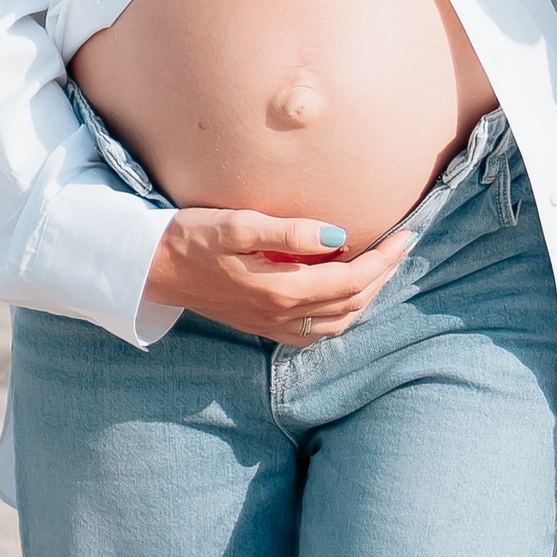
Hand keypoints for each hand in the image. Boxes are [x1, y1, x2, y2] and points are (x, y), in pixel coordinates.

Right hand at [143, 206, 411, 342]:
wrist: (152, 268)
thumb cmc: (192, 237)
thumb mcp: (238, 224)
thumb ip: (288, 232)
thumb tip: (338, 236)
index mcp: (280, 290)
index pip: (350, 281)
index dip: (383, 261)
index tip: (405, 236)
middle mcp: (280, 315)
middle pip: (350, 305)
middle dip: (382, 277)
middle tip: (402, 246)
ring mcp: (270, 325)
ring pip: (337, 324)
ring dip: (366, 298)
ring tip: (382, 267)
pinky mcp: (261, 325)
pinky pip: (316, 332)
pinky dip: (341, 315)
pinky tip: (345, 295)